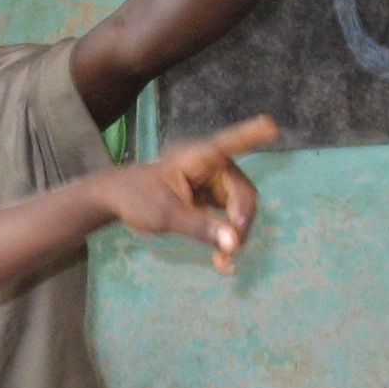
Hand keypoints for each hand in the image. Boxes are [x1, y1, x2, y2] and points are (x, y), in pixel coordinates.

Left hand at [97, 116, 276, 273]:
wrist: (117, 200)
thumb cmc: (137, 197)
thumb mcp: (165, 215)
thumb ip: (199, 227)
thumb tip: (233, 243)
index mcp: (200, 158)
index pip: (230, 144)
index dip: (252, 135)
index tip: (270, 125)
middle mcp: (212, 166)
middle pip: (243, 193)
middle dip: (240, 223)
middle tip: (231, 251)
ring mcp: (212, 182)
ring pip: (239, 209)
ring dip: (234, 235)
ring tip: (223, 262)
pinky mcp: (210, 198)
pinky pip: (228, 218)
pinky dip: (226, 237)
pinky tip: (221, 261)